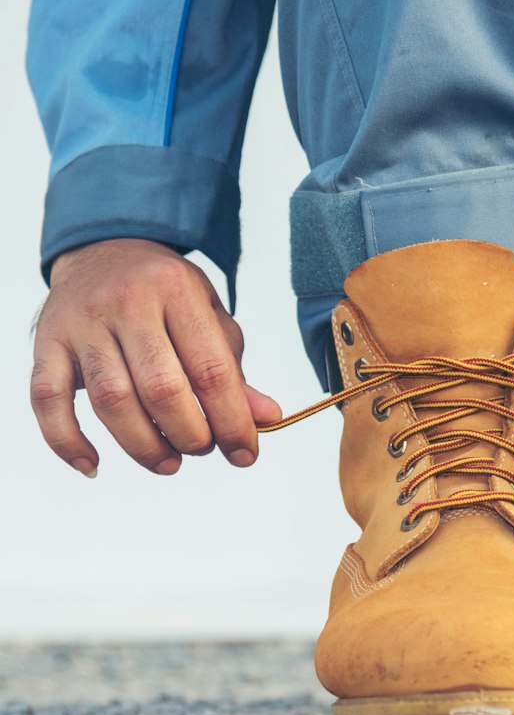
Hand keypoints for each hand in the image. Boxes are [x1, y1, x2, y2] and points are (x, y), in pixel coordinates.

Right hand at [30, 238, 279, 476]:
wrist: (103, 249)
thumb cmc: (167, 296)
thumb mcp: (210, 319)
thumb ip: (234, 371)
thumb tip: (267, 418)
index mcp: (178, 291)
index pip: (211, 369)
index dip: (232, 421)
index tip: (244, 455)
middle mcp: (127, 301)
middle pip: (161, 388)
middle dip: (190, 435)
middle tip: (202, 448)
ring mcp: (81, 321)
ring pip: (111, 400)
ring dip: (144, 445)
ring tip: (169, 461)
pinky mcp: (46, 341)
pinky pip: (47, 399)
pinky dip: (66, 440)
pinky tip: (93, 465)